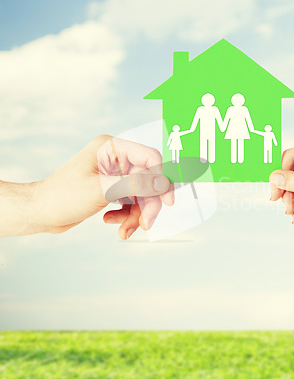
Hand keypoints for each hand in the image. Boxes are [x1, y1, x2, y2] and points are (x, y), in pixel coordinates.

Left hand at [32, 135, 173, 238]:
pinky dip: (125, 216)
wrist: (40, 212)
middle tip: (145, 224)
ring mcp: (114, 174)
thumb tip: (163, 183)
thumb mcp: (103, 190)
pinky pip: (130, 202)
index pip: (149, 158)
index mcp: (111, 148)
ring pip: (141, 195)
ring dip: (135, 215)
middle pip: (148, 181)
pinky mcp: (112, 189)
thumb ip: (136, 184)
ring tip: (124, 230)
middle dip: (147, 205)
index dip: (161, 178)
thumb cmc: (62, 196)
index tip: (167, 201)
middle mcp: (115, 159)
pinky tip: (110, 221)